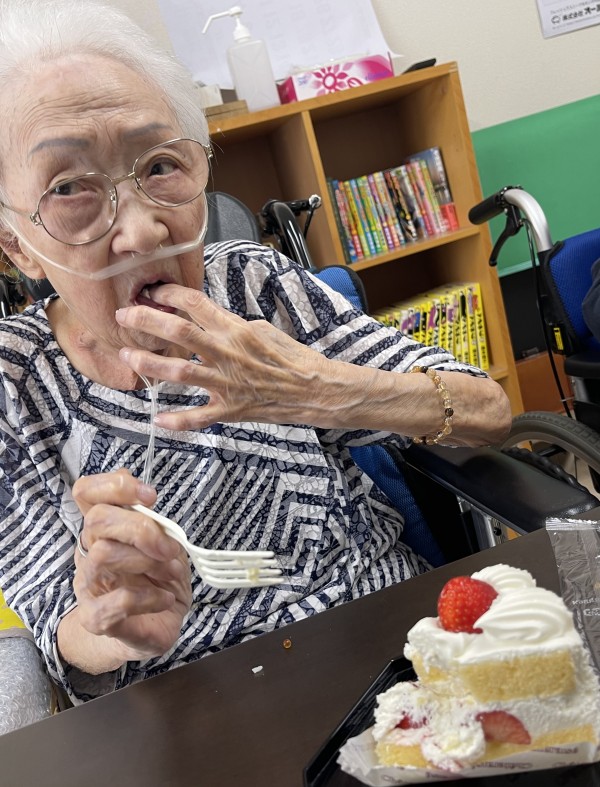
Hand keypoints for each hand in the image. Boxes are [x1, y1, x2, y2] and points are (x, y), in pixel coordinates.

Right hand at [70, 469, 191, 663]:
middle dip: (140, 528)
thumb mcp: (166, 545)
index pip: (87, 492)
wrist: (149, 630)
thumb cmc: (158, 581)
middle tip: (168, 547)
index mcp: (104, 529)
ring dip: (147, 561)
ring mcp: (89, 585)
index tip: (150, 496)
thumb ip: (156, 524)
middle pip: (96, 519)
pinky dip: (150, 597)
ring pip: (103, 554)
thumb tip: (150, 506)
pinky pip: (117, 602)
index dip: (114, 485)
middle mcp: (90, 552)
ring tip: (171, 573)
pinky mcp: (96, 618)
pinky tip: (165, 599)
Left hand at [115, 285, 340, 430]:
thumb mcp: (263, 330)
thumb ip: (232, 326)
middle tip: (124, 316)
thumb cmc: (294, 359)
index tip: (153, 292)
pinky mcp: (231, 410)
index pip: (195, 303)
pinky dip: (177, 420)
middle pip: (179, 332)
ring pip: (180, 372)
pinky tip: (158, 418)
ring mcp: (227, 383)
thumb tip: (207, 321)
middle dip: (146, 321)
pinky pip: (198, 417)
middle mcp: (228, 353)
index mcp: (236, 329)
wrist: (316, 390)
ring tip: (127, 357)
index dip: (169, 294)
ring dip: (149, 364)